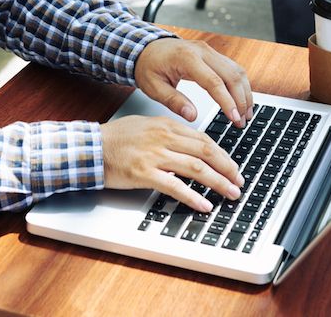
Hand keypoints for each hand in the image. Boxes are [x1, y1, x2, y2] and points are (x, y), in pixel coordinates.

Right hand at [100, 116, 242, 211]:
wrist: (91, 147)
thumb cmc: (116, 138)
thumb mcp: (147, 126)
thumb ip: (170, 133)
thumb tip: (192, 144)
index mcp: (167, 125)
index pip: (203, 139)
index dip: (223, 155)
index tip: (233, 167)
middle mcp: (164, 137)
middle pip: (205, 152)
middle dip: (227, 168)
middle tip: (239, 181)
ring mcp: (155, 155)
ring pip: (196, 168)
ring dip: (218, 182)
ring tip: (230, 193)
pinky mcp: (144, 173)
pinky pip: (175, 186)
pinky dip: (193, 197)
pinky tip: (204, 205)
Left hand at [134, 37, 253, 126]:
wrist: (146, 48)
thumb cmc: (148, 66)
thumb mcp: (153, 87)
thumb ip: (173, 101)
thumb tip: (192, 116)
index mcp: (187, 58)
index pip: (214, 82)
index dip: (227, 102)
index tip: (235, 119)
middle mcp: (202, 51)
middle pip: (232, 75)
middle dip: (241, 100)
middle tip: (243, 122)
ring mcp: (209, 51)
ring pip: (236, 71)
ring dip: (244, 93)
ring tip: (246, 114)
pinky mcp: (212, 54)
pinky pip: (232, 68)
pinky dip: (240, 85)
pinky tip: (242, 99)